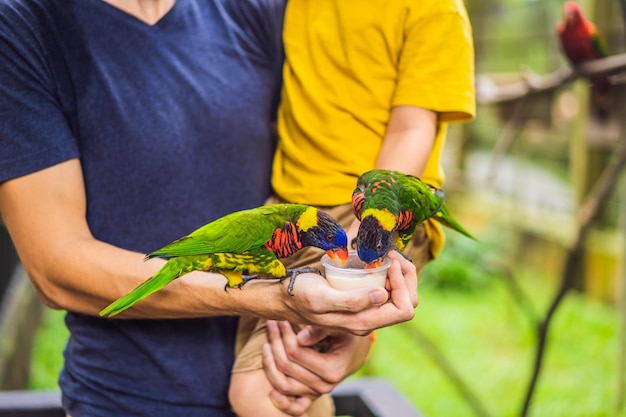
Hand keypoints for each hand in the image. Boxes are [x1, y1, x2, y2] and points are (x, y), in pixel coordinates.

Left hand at [262, 320, 372, 415]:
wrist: (354, 352)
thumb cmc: (346, 335)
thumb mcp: (338, 328)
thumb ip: (321, 330)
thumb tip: (301, 338)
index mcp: (332, 369)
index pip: (296, 352)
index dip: (284, 334)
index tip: (280, 318)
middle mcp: (324, 386)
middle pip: (287, 366)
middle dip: (276, 342)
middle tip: (272, 323)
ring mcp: (315, 393)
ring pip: (283, 383)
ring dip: (270, 362)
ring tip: (267, 342)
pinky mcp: (309, 396)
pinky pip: (291, 405)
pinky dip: (279, 399)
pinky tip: (270, 390)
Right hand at [285, 249, 417, 335]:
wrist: (285, 298)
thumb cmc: (301, 295)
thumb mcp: (322, 297)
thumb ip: (352, 301)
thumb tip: (383, 296)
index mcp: (363, 323)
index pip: (403, 310)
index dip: (403, 285)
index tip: (390, 261)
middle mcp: (369, 321)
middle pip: (406, 303)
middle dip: (406, 277)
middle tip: (392, 254)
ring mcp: (366, 312)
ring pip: (398, 296)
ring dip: (398, 275)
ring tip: (386, 255)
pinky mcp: (361, 303)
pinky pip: (386, 291)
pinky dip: (388, 275)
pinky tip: (378, 261)